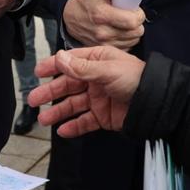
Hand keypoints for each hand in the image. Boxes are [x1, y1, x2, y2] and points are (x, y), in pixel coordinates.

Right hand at [28, 47, 144, 136]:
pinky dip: (73, 126)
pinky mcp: (104, 116)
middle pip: (68, 85)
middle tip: (33, 100)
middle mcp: (96, 79)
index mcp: (97, 61)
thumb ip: (81, 68)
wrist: (156, 103)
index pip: (70, 62)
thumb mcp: (107, 70)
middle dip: (50, 93)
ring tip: (44, 120)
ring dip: (58, 112)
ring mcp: (99, 98)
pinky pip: (85, 121)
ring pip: (73, 105)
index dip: (53, 66)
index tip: (38, 72)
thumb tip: (59, 58)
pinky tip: (62, 131)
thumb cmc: (136, 79)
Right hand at [62, 0, 144, 48]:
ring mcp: (105, 43)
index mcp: (102, 15)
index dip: (138, 14)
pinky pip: (128, 46)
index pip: (132, 21)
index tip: (135, 9)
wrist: (71, 21)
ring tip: (126, 23)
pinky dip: (128, 39)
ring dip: (134, 31)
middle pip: (136, 31)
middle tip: (131, 15)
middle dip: (138, 23)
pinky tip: (122, 31)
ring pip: (134, 39)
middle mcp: (104, 32)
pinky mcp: (107, 49)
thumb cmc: (85, 5)